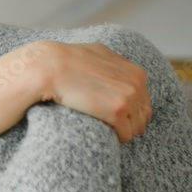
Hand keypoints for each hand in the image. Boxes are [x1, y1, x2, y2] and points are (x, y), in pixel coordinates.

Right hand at [29, 40, 151, 141]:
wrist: (48, 66)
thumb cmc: (64, 61)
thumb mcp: (96, 55)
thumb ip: (110, 65)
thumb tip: (108, 69)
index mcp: (134, 71)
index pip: (143, 100)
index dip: (128, 111)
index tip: (109, 114)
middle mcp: (136, 82)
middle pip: (143, 116)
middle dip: (127, 122)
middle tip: (105, 124)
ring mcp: (129, 95)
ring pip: (136, 127)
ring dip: (121, 130)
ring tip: (101, 126)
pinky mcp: (117, 110)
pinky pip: (125, 134)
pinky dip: (114, 137)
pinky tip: (99, 129)